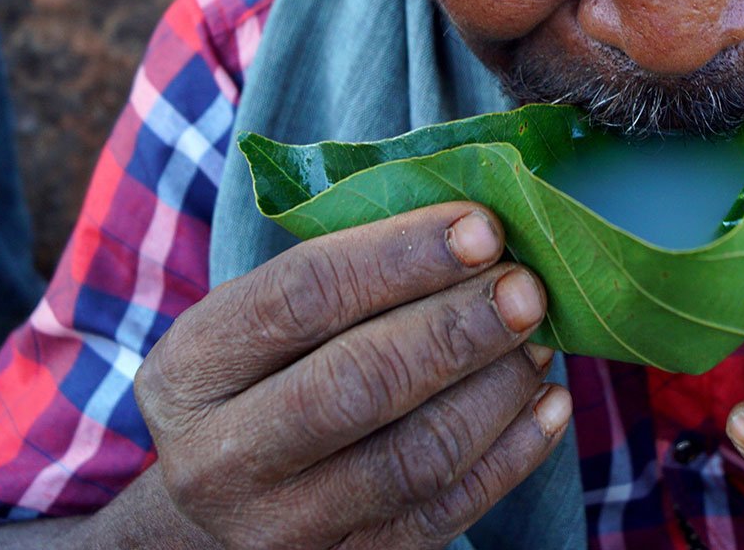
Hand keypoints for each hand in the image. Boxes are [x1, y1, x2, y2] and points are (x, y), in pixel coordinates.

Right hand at [133, 202, 569, 549]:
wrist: (214, 511)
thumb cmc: (260, 380)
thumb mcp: (258, 323)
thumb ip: (346, 274)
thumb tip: (476, 225)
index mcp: (194, 365)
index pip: (305, 293)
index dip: (402, 255)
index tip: (483, 227)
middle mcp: (222, 456)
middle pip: (359, 380)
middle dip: (459, 326)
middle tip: (527, 287)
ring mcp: (283, 528)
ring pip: (415, 454)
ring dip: (497, 388)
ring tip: (540, 339)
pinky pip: (447, 512)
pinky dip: (513, 454)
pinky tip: (548, 403)